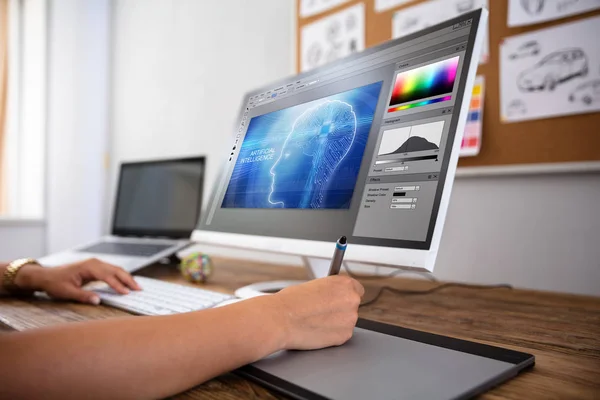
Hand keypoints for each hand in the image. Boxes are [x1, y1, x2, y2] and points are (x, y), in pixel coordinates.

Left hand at [15, 259, 140, 304]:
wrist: (46, 276)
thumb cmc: (55, 283)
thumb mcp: (67, 292)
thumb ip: (84, 296)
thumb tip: (98, 301)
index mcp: (89, 267)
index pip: (108, 276)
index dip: (118, 285)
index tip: (127, 293)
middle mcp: (94, 262)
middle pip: (116, 270)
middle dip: (128, 279)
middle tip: (139, 289)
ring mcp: (95, 264)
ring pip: (115, 269)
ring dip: (126, 277)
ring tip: (136, 286)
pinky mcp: (95, 267)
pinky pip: (111, 271)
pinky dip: (120, 276)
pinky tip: (125, 282)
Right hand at [272, 275, 363, 349]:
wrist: (280, 320)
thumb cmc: (291, 301)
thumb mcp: (313, 285)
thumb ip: (329, 290)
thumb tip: (331, 296)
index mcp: (344, 284)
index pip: (357, 288)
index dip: (344, 295)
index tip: (338, 299)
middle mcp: (352, 300)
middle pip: (352, 305)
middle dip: (340, 309)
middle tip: (322, 312)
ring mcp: (350, 319)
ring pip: (347, 321)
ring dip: (336, 322)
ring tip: (316, 321)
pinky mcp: (344, 336)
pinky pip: (342, 334)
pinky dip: (332, 334)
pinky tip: (317, 330)